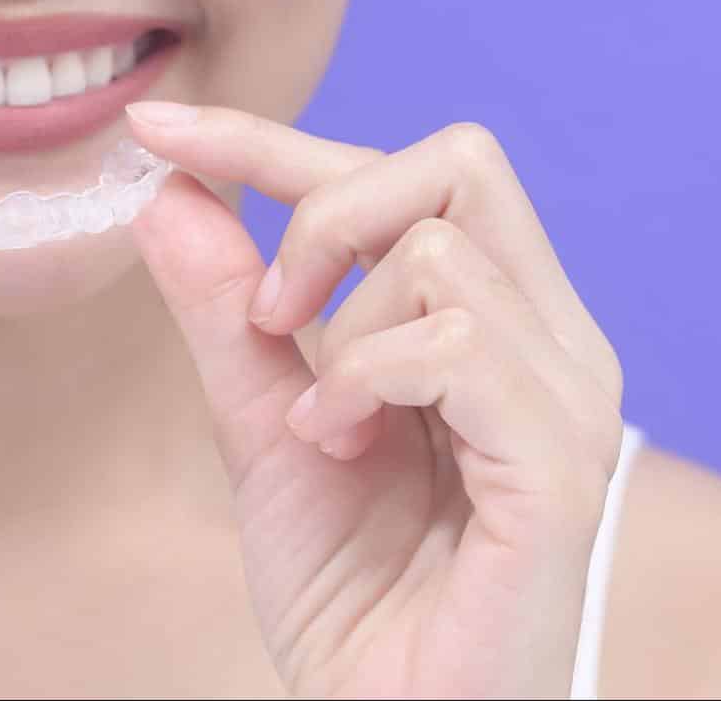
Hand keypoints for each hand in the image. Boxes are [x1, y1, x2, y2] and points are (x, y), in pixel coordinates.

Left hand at [123, 104, 624, 698]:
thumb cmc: (353, 595)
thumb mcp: (264, 428)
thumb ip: (226, 315)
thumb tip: (165, 194)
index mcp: (496, 323)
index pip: (404, 175)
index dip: (270, 139)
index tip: (154, 125)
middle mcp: (550, 343)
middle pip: (460, 161)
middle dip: (326, 208)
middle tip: (271, 313)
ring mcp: (566, 402)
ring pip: (440, 251)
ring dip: (339, 328)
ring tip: (320, 424)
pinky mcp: (559, 469)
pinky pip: (455, 341)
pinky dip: (364, 377)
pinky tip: (339, 440)